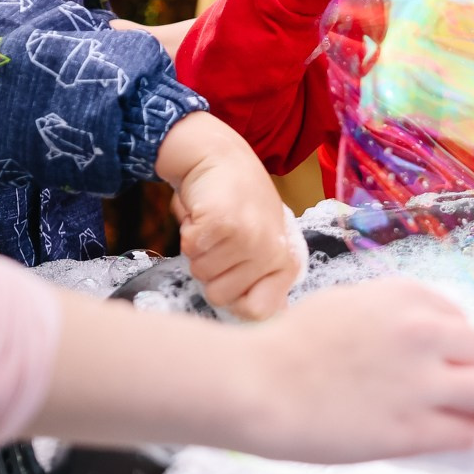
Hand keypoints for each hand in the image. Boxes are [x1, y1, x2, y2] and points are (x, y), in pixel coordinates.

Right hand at [157, 112, 302, 320]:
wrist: (221, 156)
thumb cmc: (239, 203)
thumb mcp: (263, 241)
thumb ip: (265, 279)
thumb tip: (271, 317)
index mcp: (285, 262)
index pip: (258, 313)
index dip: (236, 299)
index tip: (233, 274)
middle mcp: (272, 253)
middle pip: (220, 296)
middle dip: (211, 271)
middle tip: (222, 240)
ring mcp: (248, 238)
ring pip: (201, 273)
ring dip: (199, 250)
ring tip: (215, 224)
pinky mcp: (222, 224)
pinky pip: (190, 249)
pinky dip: (188, 232)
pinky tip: (204, 213)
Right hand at [233, 279, 473, 461]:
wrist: (255, 385)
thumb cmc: (283, 348)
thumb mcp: (345, 308)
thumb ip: (387, 321)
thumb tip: (415, 347)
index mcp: (404, 298)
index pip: (456, 319)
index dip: (462, 345)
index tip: (463, 359)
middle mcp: (423, 332)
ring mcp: (422, 381)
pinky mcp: (412, 428)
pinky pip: (465, 432)